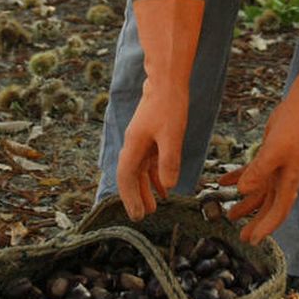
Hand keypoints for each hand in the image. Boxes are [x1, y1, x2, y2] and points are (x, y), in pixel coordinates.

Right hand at [119, 74, 186, 218]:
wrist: (167, 80)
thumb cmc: (168, 105)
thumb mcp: (171, 135)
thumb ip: (168, 161)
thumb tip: (167, 186)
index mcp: (134, 146)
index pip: (127, 177)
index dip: (130, 197)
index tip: (137, 215)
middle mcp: (134, 145)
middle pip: (131, 176)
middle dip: (136, 197)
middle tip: (142, 218)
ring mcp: (142, 140)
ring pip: (141, 170)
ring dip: (146, 188)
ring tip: (154, 207)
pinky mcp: (152, 136)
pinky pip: (150, 161)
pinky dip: (155, 175)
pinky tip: (164, 187)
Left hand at [218, 100, 298, 243]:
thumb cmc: (293, 130)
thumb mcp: (273, 152)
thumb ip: (258, 171)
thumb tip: (243, 191)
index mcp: (289, 182)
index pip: (278, 212)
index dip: (265, 228)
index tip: (253, 241)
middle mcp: (283, 179)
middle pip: (268, 207)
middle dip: (255, 222)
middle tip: (242, 236)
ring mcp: (277, 168)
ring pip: (259, 192)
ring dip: (245, 203)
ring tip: (229, 214)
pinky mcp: (269, 157)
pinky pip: (252, 173)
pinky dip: (238, 178)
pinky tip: (223, 182)